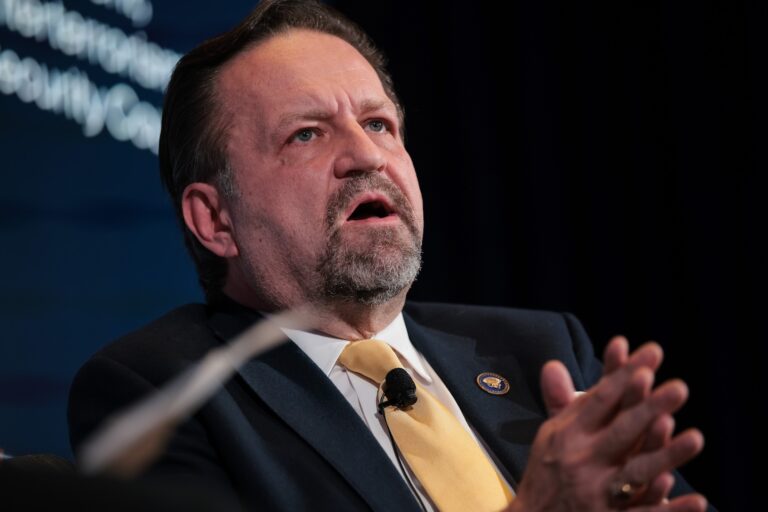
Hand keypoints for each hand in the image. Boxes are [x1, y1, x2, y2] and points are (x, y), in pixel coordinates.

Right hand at [507, 339, 706, 511]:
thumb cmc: (547, 473)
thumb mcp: (549, 434)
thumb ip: (559, 399)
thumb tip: (554, 363)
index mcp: (568, 434)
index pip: (600, 400)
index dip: (626, 376)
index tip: (651, 355)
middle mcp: (581, 460)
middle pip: (621, 431)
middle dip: (649, 408)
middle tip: (679, 387)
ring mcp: (596, 493)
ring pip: (636, 471)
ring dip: (666, 455)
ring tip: (696, 438)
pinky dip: (672, 509)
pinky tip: (698, 499)